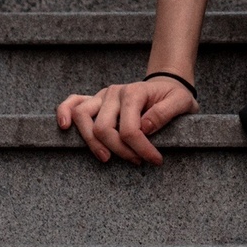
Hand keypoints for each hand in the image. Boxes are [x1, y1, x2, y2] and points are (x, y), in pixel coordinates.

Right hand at [56, 76, 198, 164]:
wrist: (167, 86)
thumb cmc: (174, 97)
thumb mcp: (182, 102)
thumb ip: (165, 113)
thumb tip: (144, 127)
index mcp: (135, 92)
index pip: (130, 128)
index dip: (141, 149)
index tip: (155, 160)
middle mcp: (115, 92)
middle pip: (103, 128)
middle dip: (120, 150)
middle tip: (137, 161)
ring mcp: (102, 96)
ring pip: (82, 118)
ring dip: (92, 143)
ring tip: (107, 158)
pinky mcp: (95, 101)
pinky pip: (73, 103)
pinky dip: (64, 113)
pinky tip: (64, 127)